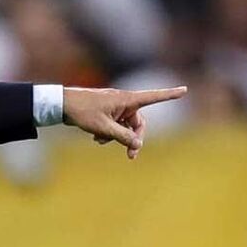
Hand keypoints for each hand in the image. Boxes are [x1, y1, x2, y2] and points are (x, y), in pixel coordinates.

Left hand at [62, 86, 187, 159]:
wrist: (61, 105)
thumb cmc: (82, 112)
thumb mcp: (104, 128)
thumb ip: (122, 137)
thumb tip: (138, 144)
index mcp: (126, 99)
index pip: (153, 97)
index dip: (169, 94)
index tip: (184, 89)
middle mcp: (123, 101)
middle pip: (138, 122)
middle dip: (134, 138)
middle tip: (131, 156)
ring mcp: (115, 106)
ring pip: (124, 126)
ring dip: (116, 136)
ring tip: (100, 140)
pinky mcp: (106, 111)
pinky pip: (114, 124)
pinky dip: (108, 132)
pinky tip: (95, 137)